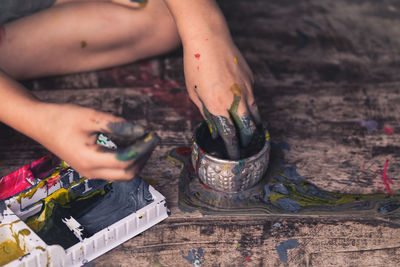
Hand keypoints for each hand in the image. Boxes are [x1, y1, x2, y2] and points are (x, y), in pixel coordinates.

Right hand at [36, 103, 158, 179]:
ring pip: (122, 175)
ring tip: (145, 141)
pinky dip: (128, 160)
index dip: (143, 148)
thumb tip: (141, 131)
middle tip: (152, 139)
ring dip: (137, 160)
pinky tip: (132, 144)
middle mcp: (90, 171)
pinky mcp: (90, 169)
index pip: (126, 160)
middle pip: (128, 173)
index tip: (153, 135)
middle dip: (144, 157)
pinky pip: (115, 171)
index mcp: (89, 159)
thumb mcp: (91, 116)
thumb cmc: (62, 117)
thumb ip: (117, 125)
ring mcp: (89, 172)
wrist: (38, 123)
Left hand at [184, 37, 260, 158]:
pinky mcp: (251, 79)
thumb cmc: (195, 64)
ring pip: (255, 113)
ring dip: (252, 125)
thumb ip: (206, 112)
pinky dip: (249, 105)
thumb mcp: (194, 93)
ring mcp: (247, 89)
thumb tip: (215, 127)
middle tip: (243, 146)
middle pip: (248, 128)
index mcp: (218, 105)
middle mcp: (236, 100)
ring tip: (248, 132)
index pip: (230, 134)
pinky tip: (241, 105)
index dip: (232, 147)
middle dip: (246, 140)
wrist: (209, 38)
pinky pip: (252, 97)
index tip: (233, 154)